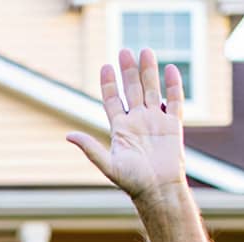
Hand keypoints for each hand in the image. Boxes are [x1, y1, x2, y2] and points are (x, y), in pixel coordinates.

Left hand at [67, 48, 185, 202]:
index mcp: (120, 129)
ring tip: (145, 51)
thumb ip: (90, 148)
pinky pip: (174, 101)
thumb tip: (68, 135)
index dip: (109, 84)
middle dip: (128, 71)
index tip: (105, 67)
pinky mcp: (173, 125)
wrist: (158, 190)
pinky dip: (173, 85)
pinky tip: (170, 69)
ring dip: (148, 71)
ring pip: (152, 90)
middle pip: (132, 90)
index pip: (113, 101)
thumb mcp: (108, 164)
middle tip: (124, 50)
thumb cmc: (132, 181)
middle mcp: (137, 122)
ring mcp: (156, 122)